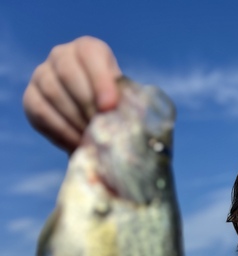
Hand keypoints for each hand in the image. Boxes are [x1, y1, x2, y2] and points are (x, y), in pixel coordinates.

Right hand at [23, 36, 121, 152]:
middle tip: (100, 128)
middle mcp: (61, 56)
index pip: (90, 55)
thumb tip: (123, 116)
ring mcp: (42, 75)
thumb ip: (125, 102)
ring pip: (53, 92)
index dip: (100, 81)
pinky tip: (76, 142)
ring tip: (91, 138)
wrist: (95, 122)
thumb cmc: (115, 108)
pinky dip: (60, 130)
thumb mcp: (124, 100)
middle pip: (68, 73)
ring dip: (74, 119)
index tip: (109, 107)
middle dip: (87, 104)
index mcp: (88, 50)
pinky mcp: (31, 97)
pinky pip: (40, 111)